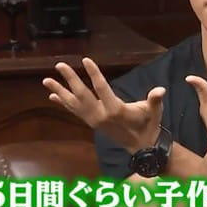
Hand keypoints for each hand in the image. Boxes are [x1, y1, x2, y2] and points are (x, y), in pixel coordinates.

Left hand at [43, 57, 164, 153]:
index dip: (94, 73)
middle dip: (70, 79)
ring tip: (46, 80)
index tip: (86, 60)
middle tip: (60, 65)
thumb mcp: (154, 111)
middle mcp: (101, 115)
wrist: (142, 146)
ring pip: (73, 104)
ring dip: (60, 91)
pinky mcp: (92, 123)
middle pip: (82, 94)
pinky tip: (53, 96)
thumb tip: (160, 90)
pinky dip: (63, 103)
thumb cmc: (149, 125)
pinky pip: (74, 111)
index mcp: (115, 110)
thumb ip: (155, 100)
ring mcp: (94, 120)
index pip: (101, 88)